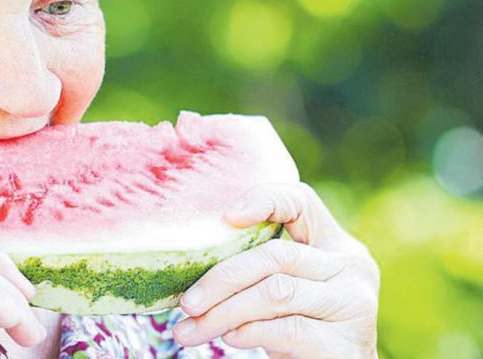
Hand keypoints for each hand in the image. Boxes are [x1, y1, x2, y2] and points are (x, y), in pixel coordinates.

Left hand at [175, 182, 379, 358]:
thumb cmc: (298, 329)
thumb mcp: (281, 291)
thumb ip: (258, 270)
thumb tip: (187, 264)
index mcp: (335, 244)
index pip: (301, 201)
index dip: (264, 199)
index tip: (226, 216)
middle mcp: (352, 268)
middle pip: (276, 255)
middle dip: (222, 279)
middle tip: (187, 303)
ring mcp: (355, 305)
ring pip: (277, 293)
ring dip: (225, 312)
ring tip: (192, 329)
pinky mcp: (347, 344)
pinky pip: (289, 329)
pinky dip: (251, 332)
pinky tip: (230, 338)